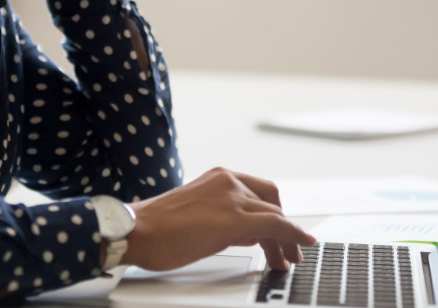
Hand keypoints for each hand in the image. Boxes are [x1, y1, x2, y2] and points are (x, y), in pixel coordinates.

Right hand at [121, 167, 316, 271]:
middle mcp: (229, 180)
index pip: (258, 192)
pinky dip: (293, 235)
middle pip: (271, 201)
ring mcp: (233, 197)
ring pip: (275, 215)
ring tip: (287, 261)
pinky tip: (300, 246)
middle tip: (289, 250)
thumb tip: (248, 234)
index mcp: (218, 177)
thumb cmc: (157, 229)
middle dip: (282, 227)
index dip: (273, 213)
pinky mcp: (235, 218)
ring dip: (286, 239)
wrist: (136, 231)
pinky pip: (276, 225)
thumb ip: (224, 219)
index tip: (280, 231)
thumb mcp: (198, 216)